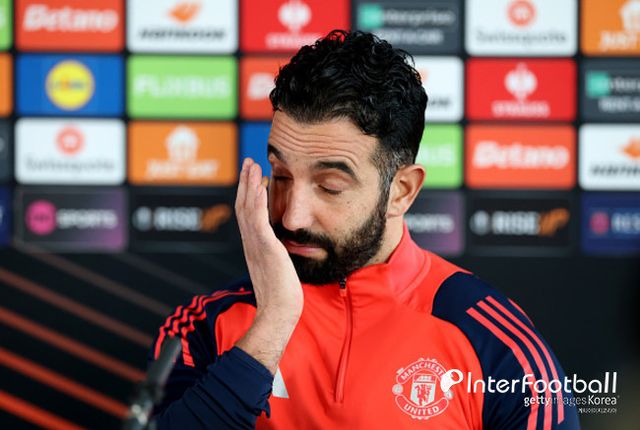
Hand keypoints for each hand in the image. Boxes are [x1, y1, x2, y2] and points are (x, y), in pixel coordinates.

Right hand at [234, 158, 302, 373]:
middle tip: (249, 163)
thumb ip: (274, 256)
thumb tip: (279, 251)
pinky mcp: (266, 249)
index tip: (253, 177)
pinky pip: (258, 221)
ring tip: (253, 166)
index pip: (247, 215)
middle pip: (243, 206)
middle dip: (246, 183)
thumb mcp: (276, 269)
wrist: (278, 313)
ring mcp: (256, 245)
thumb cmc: (281, 296)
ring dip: (250, 186)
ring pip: (248, 209)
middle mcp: (251, 243)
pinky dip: (257, 202)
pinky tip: (260, 187)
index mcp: (254, 247)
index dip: (248, 194)